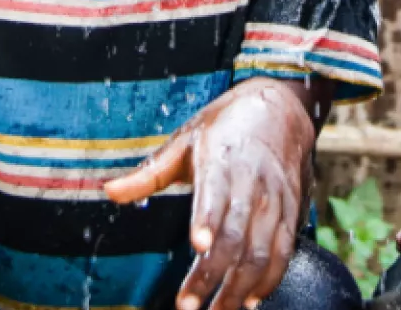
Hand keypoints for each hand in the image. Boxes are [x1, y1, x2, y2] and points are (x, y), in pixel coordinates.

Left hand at [103, 78, 317, 309]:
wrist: (280, 109)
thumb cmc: (225, 127)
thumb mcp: (184, 141)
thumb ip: (148, 174)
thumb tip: (109, 192)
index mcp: (222, 161)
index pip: (215, 195)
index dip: (208, 221)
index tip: (197, 247)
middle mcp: (252, 183)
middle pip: (236, 235)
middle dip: (213, 275)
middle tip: (187, 305)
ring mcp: (275, 200)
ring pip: (262, 250)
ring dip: (240, 287)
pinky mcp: (291, 211)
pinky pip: (284, 251)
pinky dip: (271, 279)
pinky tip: (251, 301)